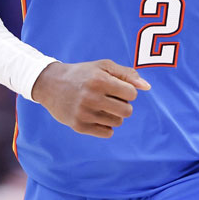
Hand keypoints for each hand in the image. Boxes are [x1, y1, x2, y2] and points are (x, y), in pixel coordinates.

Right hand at [31, 60, 149, 137]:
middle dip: (123, 105)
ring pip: (118, 122)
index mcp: (99, 80)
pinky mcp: (79, 126)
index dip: (127, 91)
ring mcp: (84, 113)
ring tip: (101, 106)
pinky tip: (96, 116)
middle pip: (127, 111)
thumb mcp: (103, 67)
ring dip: (114, 115)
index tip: (116, 88)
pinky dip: (106, 126)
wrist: (51, 84)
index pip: (132, 94)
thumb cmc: (83, 74)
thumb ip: (127, 74)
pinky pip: (107, 132)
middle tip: (110, 99)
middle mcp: (91, 97)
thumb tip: (147, 87)